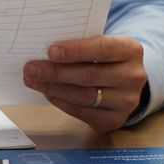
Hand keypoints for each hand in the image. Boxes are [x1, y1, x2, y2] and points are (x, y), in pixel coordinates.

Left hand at [22, 35, 146, 132]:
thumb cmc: (106, 57)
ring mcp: (127, 101)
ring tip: (32, 80)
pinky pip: (81, 112)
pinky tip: (47, 92)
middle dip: (55, 72)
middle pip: (89, 75)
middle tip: (30, 68)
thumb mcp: (101, 43)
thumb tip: (44, 51)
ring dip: (53, 88)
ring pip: (83, 96)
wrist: (126, 81)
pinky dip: (60, 101)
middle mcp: (133, 77)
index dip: (75, 50)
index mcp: (131, 50)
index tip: (50, 51)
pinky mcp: (115, 119)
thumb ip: (80, 44)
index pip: (103, 49)